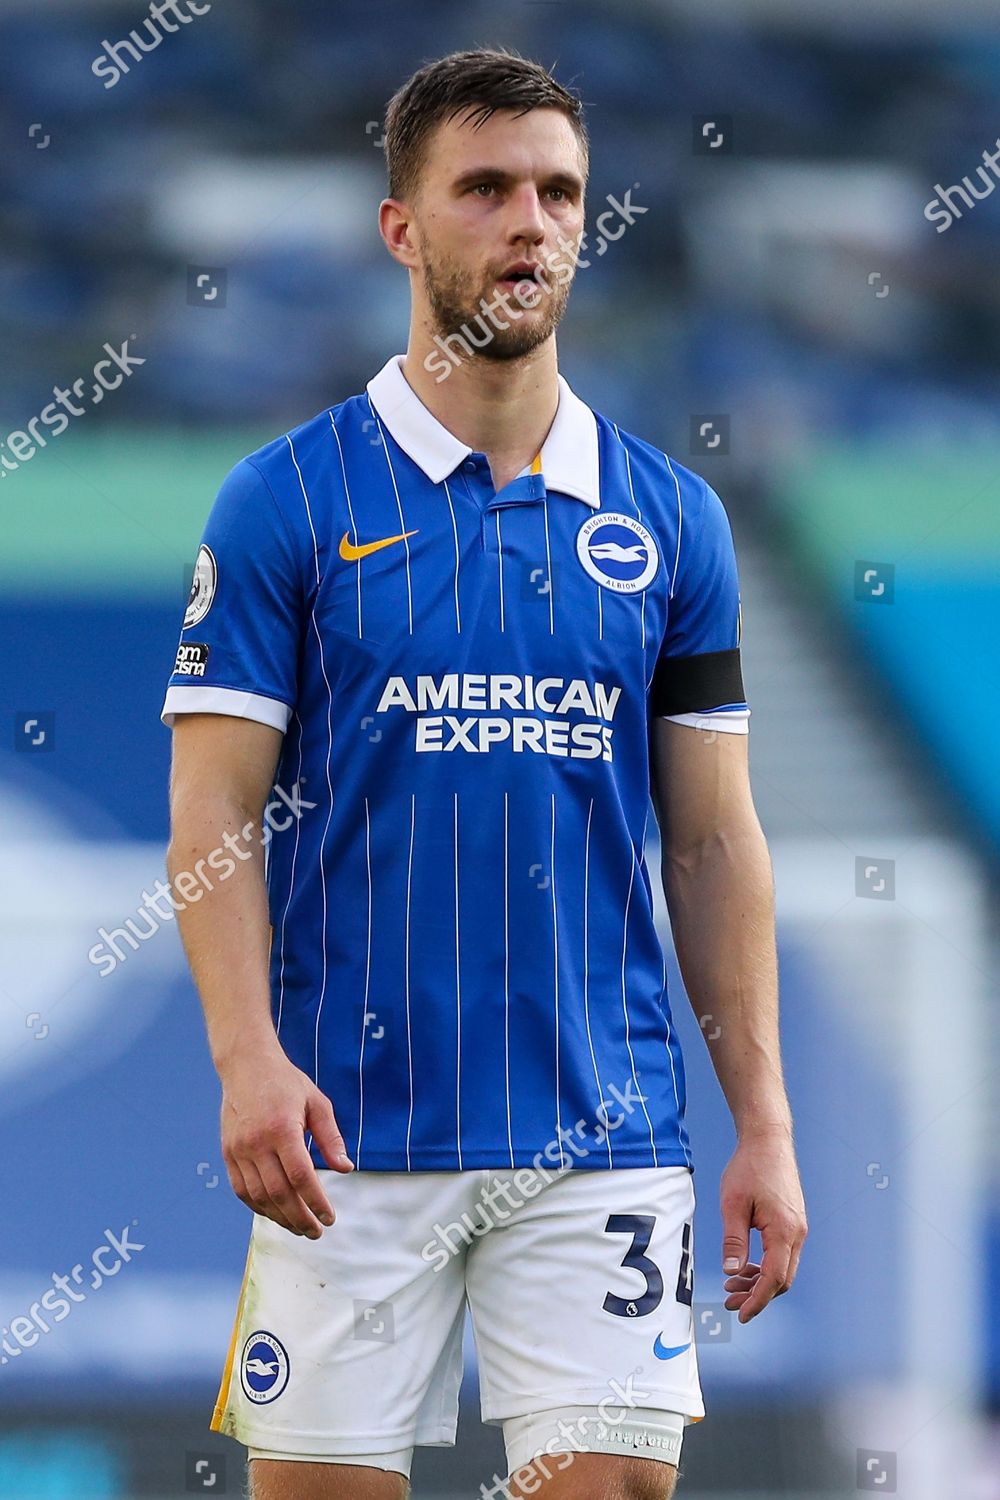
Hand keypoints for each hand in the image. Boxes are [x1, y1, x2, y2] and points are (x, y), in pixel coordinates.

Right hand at [220, 1047, 353, 1237]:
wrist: (246, 1066)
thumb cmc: (286, 1083)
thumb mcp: (317, 1102)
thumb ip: (331, 1137)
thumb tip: (345, 1168)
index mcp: (282, 1128)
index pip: (301, 1176)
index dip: (316, 1202)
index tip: (329, 1218)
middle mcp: (257, 1142)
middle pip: (279, 1193)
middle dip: (299, 1218)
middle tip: (316, 1232)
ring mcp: (238, 1150)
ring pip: (259, 1196)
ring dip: (280, 1218)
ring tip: (299, 1227)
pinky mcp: (228, 1153)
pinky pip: (242, 1190)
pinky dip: (259, 1207)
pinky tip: (275, 1214)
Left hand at [720, 1128, 806, 1322]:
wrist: (768, 1140)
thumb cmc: (750, 1167)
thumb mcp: (733, 1204)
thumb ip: (734, 1241)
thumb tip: (732, 1272)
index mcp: (784, 1231)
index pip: (774, 1279)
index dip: (758, 1300)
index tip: (741, 1314)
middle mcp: (797, 1233)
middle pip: (781, 1279)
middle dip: (757, 1295)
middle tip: (730, 1301)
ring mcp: (798, 1227)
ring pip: (783, 1268)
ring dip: (760, 1281)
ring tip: (733, 1283)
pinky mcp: (793, 1221)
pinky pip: (782, 1254)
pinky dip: (766, 1265)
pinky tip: (746, 1266)